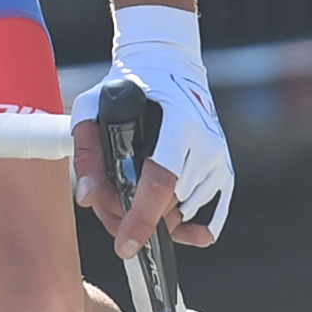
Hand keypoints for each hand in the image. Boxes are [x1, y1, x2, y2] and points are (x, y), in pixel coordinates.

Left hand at [77, 11, 230, 253]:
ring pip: (186, 211)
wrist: (168, 65)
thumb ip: (87, 151)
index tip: (124, 246)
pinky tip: (184, 235)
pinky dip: (196, 229)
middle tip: (107, 203)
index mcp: (178, 122)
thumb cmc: (127, 87)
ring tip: (127, 196)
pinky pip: (215, 213)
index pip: (161, 180)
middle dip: (134, 215)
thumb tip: (88, 198)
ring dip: (155, 218)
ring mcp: (218, 156)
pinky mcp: (224, 168)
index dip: (141, 218)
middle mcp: (205, 141)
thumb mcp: (93, 107)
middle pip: (170, 203)